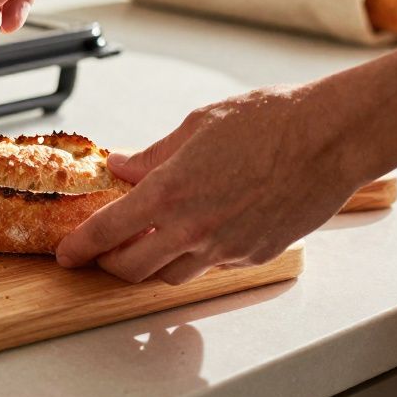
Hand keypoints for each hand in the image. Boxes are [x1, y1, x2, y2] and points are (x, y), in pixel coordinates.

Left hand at [56, 84, 378, 283]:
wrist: (329, 139)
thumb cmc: (270, 121)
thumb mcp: (196, 127)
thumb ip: (154, 155)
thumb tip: (123, 165)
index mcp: (170, 192)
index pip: (108, 232)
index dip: (81, 247)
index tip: (67, 254)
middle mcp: (194, 228)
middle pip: (133, 268)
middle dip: (110, 263)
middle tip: (102, 252)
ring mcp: (226, 247)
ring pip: (172, 275)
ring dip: (152, 264)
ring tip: (148, 243)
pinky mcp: (254, 254)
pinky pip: (212, 266)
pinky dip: (195, 256)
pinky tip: (198, 233)